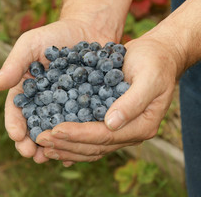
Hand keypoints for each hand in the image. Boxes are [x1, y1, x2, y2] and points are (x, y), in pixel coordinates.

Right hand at [0, 19, 117, 164]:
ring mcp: (66, 105)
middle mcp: (44, 101)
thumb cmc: (55, 34)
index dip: (15, 125)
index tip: (17, 136)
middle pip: (35, 126)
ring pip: (57, 130)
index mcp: (27, 90)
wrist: (88, 28)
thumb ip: (14, 64)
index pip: (17, 111)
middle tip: (33, 156)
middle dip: (32, 143)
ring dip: (53, 146)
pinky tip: (79, 148)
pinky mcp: (86, 105)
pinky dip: (77, 136)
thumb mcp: (31, 44)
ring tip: (53, 158)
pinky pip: (81, 123)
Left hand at [36, 36, 179, 163]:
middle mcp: (131, 132)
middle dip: (67, 144)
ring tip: (42, 144)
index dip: (79, 134)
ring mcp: (122, 130)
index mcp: (143, 125)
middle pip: (95, 146)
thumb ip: (132, 102)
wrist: (159, 54)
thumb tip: (111, 124)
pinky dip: (73, 141)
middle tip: (40, 140)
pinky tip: (56, 143)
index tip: (55, 130)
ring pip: (91, 147)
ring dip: (66, 147)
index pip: (105, 136)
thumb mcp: (148, 78)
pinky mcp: (112, 122)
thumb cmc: (155, 61)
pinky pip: (90, 137)